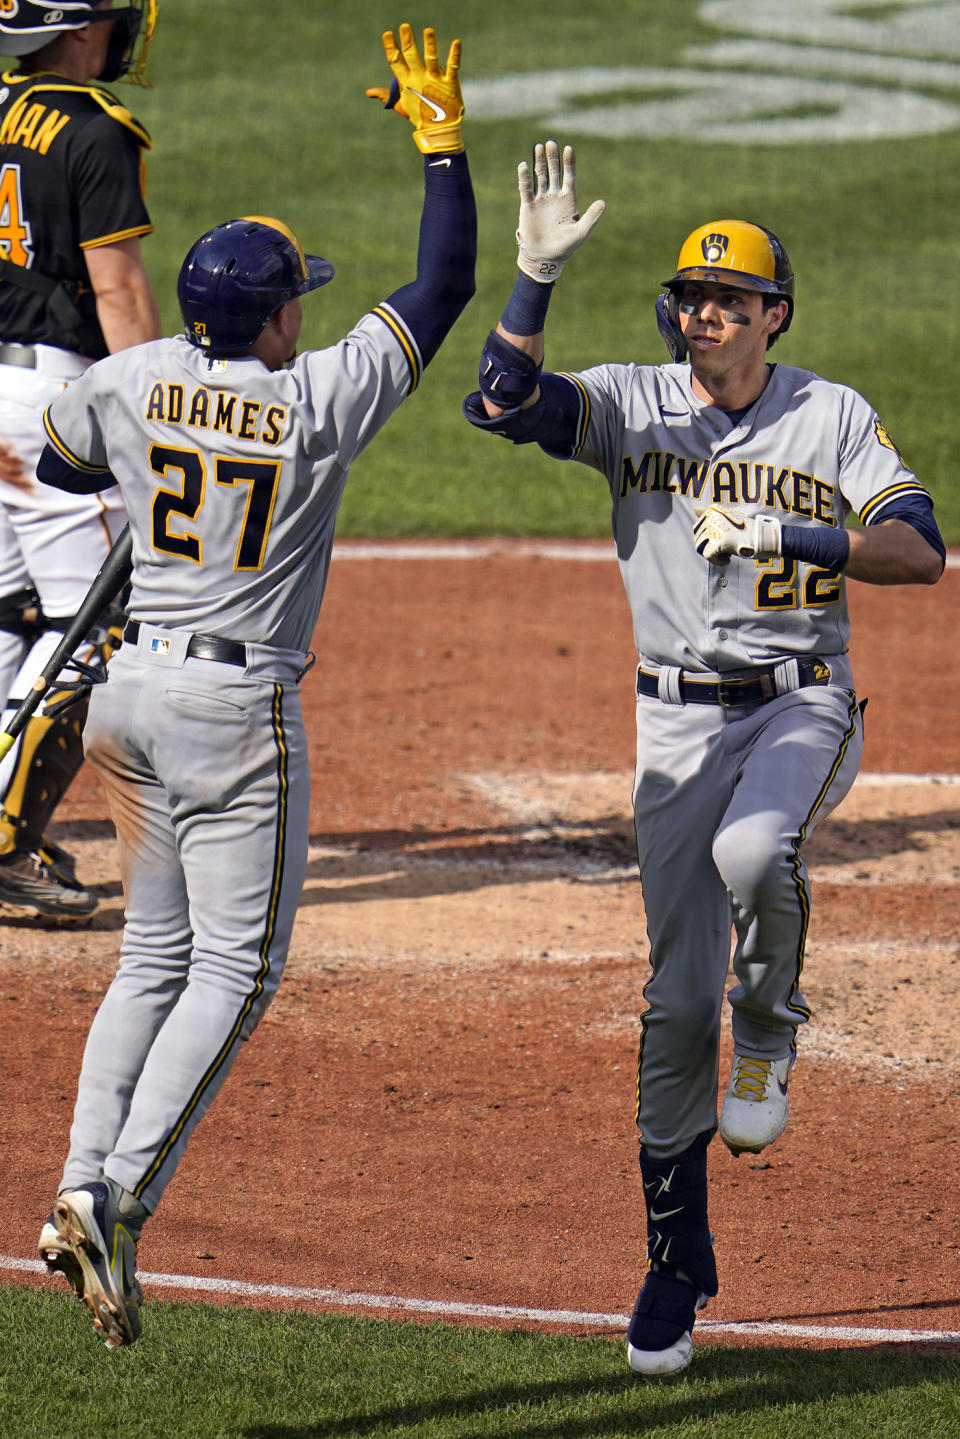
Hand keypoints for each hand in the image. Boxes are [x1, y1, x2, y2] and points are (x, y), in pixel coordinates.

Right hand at [365, 23, 463, 154]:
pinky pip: (453, 66)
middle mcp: (420, 80)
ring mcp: (435, 80)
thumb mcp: (400, 105)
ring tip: (428, 30)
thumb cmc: (420, 117)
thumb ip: (385, 95)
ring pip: (431, 59)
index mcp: (407, 83)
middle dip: (408, 41)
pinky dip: (455, 55)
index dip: (391, 47)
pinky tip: (456, 42)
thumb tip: (368, 92)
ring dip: (430, 44)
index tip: (388, 34)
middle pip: (412, 57)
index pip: (396, 62)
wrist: (439, 131)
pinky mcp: (450, 83)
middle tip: (405, 26)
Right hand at [516, 140, 604, 281]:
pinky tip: (524, 165)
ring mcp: (541, 199)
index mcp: (569, 199)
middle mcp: (555, 196)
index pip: (569, 176)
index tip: (568, 148)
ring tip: (538, 147)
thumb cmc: (565, 246)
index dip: (569, 162)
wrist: (545, 257)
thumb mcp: (581, 232)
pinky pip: (526, 188)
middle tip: (550, 143)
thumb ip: (591, 217)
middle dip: (552, 158)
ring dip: (539, 162)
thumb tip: (603, 202)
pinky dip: (524, 177)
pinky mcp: (528, 206)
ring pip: (540, 176)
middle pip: (554, 171)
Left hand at [693, 505, 782, 564]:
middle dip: (710, 547)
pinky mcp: (717, 543)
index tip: (720, 539)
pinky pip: (708, 556)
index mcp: (712, 510)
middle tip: (726, 547)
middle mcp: (711, 518)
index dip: (707, 538)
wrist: (761, 537)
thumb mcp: (727, 517)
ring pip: (700, 548)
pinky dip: (717, 561)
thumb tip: (694, 509)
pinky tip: (728, 559)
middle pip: (698, 539)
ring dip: (713, 554)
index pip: (697, 528)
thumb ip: (709, 514)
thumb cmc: (745, 529)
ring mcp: (714, 530)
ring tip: (727, 552)